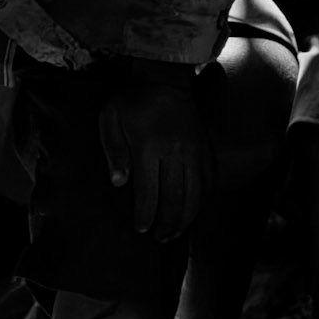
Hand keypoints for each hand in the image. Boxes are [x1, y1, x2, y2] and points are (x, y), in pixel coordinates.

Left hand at [99, 75, 210, 241]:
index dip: (145, 215)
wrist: (165, 80)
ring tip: (174, 234)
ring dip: (185, 219)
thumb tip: (118, 182)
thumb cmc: (133, 101)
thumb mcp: (111, 119)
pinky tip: (191, 213)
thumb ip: (114, 151)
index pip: (149, 192)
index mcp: (149, 146)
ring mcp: (195, 152)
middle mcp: (176, 152)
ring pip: (195, 196)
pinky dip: (200, 203)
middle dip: (166, 225)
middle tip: (158, 238)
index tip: (141, 228)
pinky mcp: (205, 151)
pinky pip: (207, 184)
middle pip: (175, 199)